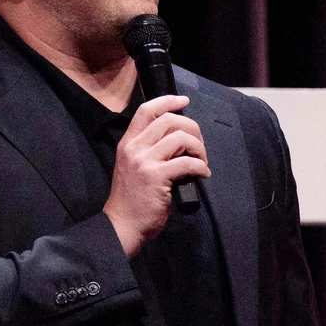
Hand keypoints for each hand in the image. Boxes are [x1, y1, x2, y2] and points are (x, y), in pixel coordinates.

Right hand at [103, 95, 210, 258]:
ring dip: (199, 148)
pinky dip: (201, 167)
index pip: (147, 111)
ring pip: (180, 138)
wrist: (122, 225)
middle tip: (198, 146)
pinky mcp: (156, 177)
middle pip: (169, 120)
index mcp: (128, 144)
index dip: (168, 101)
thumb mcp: (133, 167)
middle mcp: (134, 148)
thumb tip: (179, 140)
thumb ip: (148, 151)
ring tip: (201, 163)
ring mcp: (144, 162)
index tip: (184, 101)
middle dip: (192, 129)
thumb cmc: (131, 200)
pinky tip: (202, 175)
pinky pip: (187, 163)